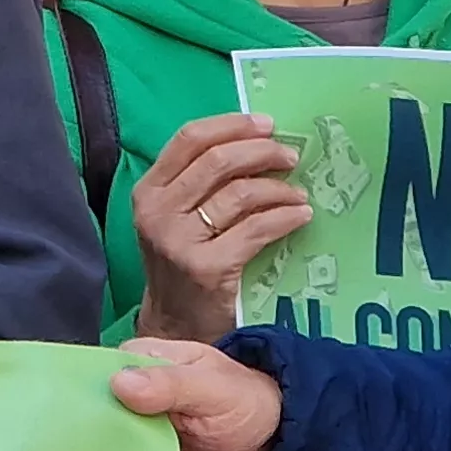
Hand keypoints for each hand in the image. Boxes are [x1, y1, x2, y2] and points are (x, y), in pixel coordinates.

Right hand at [111, 337, 284, 450]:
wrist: (269, 443)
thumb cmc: (243, 399)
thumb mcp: (211, 387)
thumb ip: (169, 384)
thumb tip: (119, 383)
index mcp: (141, 360)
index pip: (99, 375)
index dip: (98, 401)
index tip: (112, 424)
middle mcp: (132, 394)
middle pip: (101, 420)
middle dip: (122, 445)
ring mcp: (140, 429)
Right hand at [130, 113, 309, 341]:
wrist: (175, 326)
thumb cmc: (184, 264)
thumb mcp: (178, 218)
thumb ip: (201, 182)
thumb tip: (259, 141)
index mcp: (149, 190)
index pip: (189, 138)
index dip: (232, 125)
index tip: (267, 124)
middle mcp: (158, 212)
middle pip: (218, 161)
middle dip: (262, 152)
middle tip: (290, 157)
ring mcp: (179, 241)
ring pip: (239, 193)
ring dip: (279, 188)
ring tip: (298, 194)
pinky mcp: (206, 268)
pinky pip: (255, 229)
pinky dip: (285, 217)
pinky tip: (301, 216)